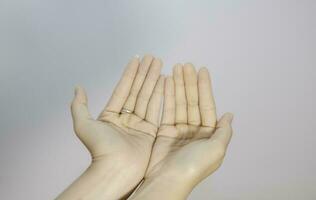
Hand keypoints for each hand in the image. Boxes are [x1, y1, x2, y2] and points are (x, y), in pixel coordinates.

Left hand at [58, 55, 163, 199]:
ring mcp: (140, 124)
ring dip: (154, 80)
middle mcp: (126, 118)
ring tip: (160, 64)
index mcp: (111, 115)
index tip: (137, 59)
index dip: (130, 73)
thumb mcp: (84, 125)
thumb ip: (80, 105)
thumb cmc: (99, 149)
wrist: (116, 169)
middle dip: (145, 73)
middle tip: (152, 57)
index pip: (123, 89)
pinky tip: (165, 82)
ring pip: (148, 97)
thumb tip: (78, 88)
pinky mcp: (151, 132)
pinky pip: (156, 109)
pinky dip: (161, 95)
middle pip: (137, 90)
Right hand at [130, 64, 232, 199]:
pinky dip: (167, 95)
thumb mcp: (217, 150)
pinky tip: (167, 82)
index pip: (207, 105)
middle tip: (186, 65)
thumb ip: (224, 131)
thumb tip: (229, 115)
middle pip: (192, 101)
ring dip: (178, 85)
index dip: (205, 88)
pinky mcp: (165, 131)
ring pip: (180, 102)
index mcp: (209, 134)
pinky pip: (167, 109)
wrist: (168, 179)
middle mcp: (195, 130)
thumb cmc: (194, 166)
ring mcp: (179, 130)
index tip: (202, 71)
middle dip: (190, 82)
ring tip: (176, 68)